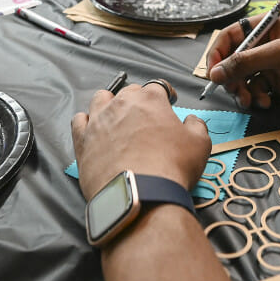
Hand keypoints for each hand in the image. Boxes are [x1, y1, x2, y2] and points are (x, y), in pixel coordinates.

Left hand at [71, 83, 210, 199]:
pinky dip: (86, 122)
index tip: (168, 103)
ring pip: (101, 99)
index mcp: (151, 99)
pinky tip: (94, 130)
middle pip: (129, 91)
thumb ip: (196, 126)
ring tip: (118, 119)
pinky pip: (79, 120)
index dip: (165, 95)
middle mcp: (122, 104)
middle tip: (146, 117)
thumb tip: (192, 121)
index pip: (157, 86)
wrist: (139, 194)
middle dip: (138, 100)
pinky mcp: (82, 140)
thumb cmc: (171, 168)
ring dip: (111, 104)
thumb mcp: (200, 145)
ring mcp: (99, 120)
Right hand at [207, 14, 279, 109]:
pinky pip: (252, 88)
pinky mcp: (272, 80)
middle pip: (232, 58)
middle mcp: (263, 42)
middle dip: (230, 76)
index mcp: (265, 25)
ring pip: (240, 76)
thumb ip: (246, 62)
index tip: (213, 72)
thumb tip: (216, 73)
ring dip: (241, 90)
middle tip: (233, 91)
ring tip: (249, 100)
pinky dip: (255, 96)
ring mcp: (267, 62)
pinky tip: (266, 102)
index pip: (230, 35)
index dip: (218, 53)